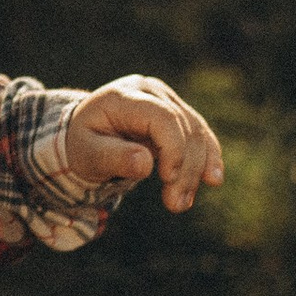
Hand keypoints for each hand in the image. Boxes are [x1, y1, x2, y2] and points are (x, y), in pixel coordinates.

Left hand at [62, 76, 224, 210]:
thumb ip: (113, 158)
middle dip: (185, 169)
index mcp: (124, 96)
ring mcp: (165, 98)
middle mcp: (148, 90)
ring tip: (182, 203)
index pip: (164, 117)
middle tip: (176, 205)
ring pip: (196, 132)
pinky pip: (199, 133)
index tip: (169, 179)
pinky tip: (212, 179)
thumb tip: (145, 164)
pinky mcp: (176, 112)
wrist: (84, 135)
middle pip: (184, 127)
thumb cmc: (83, 145)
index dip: (174, 149)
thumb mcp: (87, 154)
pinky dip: (207, 157)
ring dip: (197, 169)